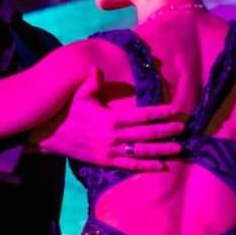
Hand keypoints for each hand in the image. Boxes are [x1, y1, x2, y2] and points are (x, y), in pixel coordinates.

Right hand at [30, 68, 184, 170]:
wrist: (52, 136)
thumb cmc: (69, 113)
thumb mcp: (80, 95)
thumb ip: (91, 82)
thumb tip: (96, 68)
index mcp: (111, 118)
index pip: (142, 115)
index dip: (160, 113)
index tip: (174, 111)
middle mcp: (114, 136)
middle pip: (146, 134)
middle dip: (166, 131)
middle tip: (183, 128)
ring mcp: (111, 151)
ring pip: (142, 152)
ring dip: (162, 150)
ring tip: (178, 148)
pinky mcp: (107, 162)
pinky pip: (130, 166)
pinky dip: (147, 167)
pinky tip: (161, 166)